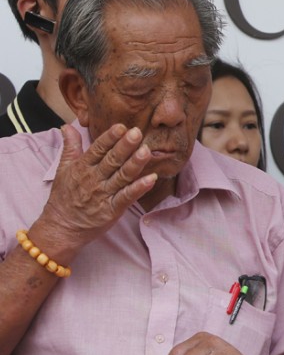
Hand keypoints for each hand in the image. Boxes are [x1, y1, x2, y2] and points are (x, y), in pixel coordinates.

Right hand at [33, 124, 155, 253]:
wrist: (60, 228)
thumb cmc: (64, 197)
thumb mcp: (63, 169)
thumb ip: (70, 147)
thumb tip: (68, 126)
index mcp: (82, 168)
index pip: (97, 149)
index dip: (109, 138)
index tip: (121, 127)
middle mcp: (93, 180)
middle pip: (112, 161)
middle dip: (124, 146)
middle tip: (137, 132)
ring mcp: (103, 195)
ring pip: (122, 177)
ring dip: (135, 164)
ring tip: (146, 151)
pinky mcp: (112, 210)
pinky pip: (127, 197)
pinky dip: (139, 188)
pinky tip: (151, 179)